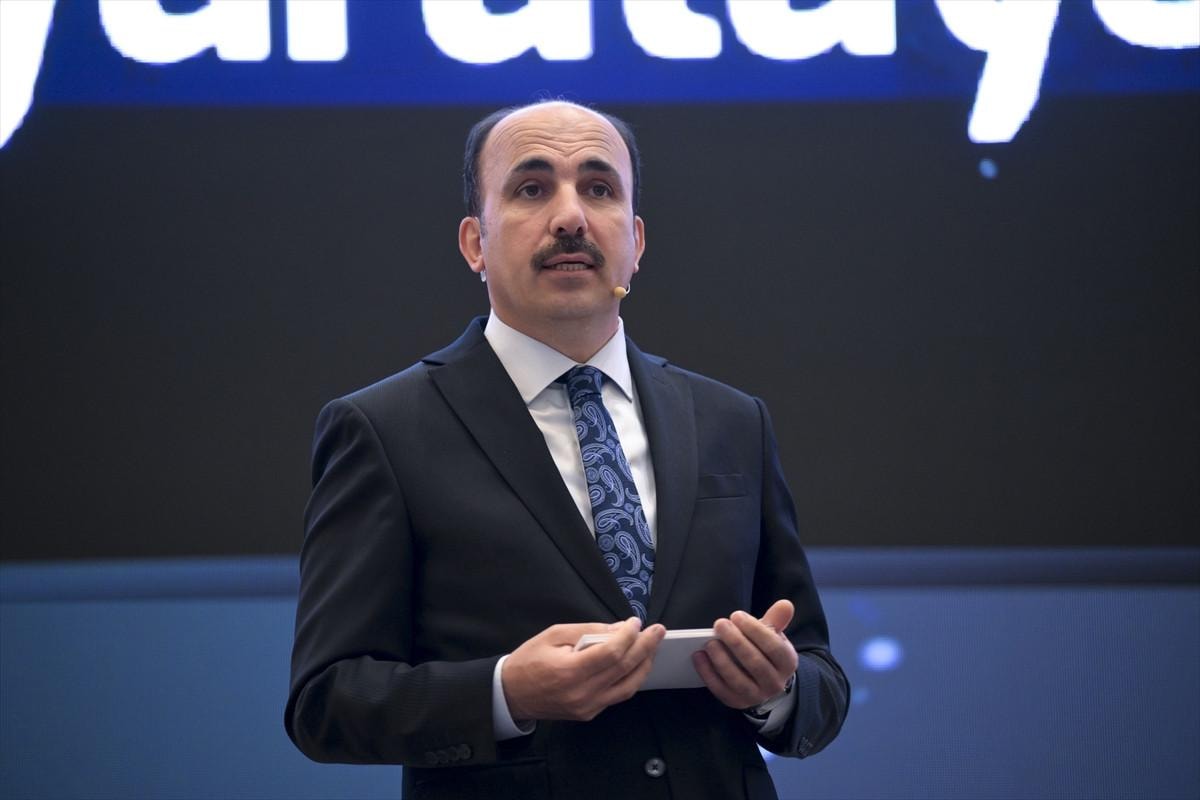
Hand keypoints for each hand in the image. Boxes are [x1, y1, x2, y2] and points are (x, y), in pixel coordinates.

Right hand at [502, 617, 665, 721]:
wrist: (512, 694)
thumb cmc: (529, 660)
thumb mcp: (554, 635)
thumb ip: (587, 631)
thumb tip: (619, 629)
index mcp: (569, 672)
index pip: (611, 653)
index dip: (628, 636)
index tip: (635, 621)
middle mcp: (582, 693)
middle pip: (624, 668)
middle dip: (645, 646)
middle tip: (658, 630)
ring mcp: (588, 707)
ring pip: (628, 686)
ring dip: (644, 664)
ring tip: (651, 646)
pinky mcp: (589, 714)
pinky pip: (618, 695)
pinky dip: (631, 678)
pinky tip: (636, 663)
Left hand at [692, 599, 798, 709]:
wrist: (764, 682)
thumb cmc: (765, 652)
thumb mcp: (773, 636)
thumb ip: (776, 620)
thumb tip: (785, 604)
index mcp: (787, 663)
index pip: (773, 646)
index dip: (754, 630)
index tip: (736, 616)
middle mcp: (775, 683)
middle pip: (754, 662)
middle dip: (735, 642)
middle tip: (720, 625)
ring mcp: (756, 696)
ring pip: (737, 679)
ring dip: (721, 660)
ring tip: (710, 642)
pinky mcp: (737, 702)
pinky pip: (721, 690)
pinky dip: (708, 674)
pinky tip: (699, 657)